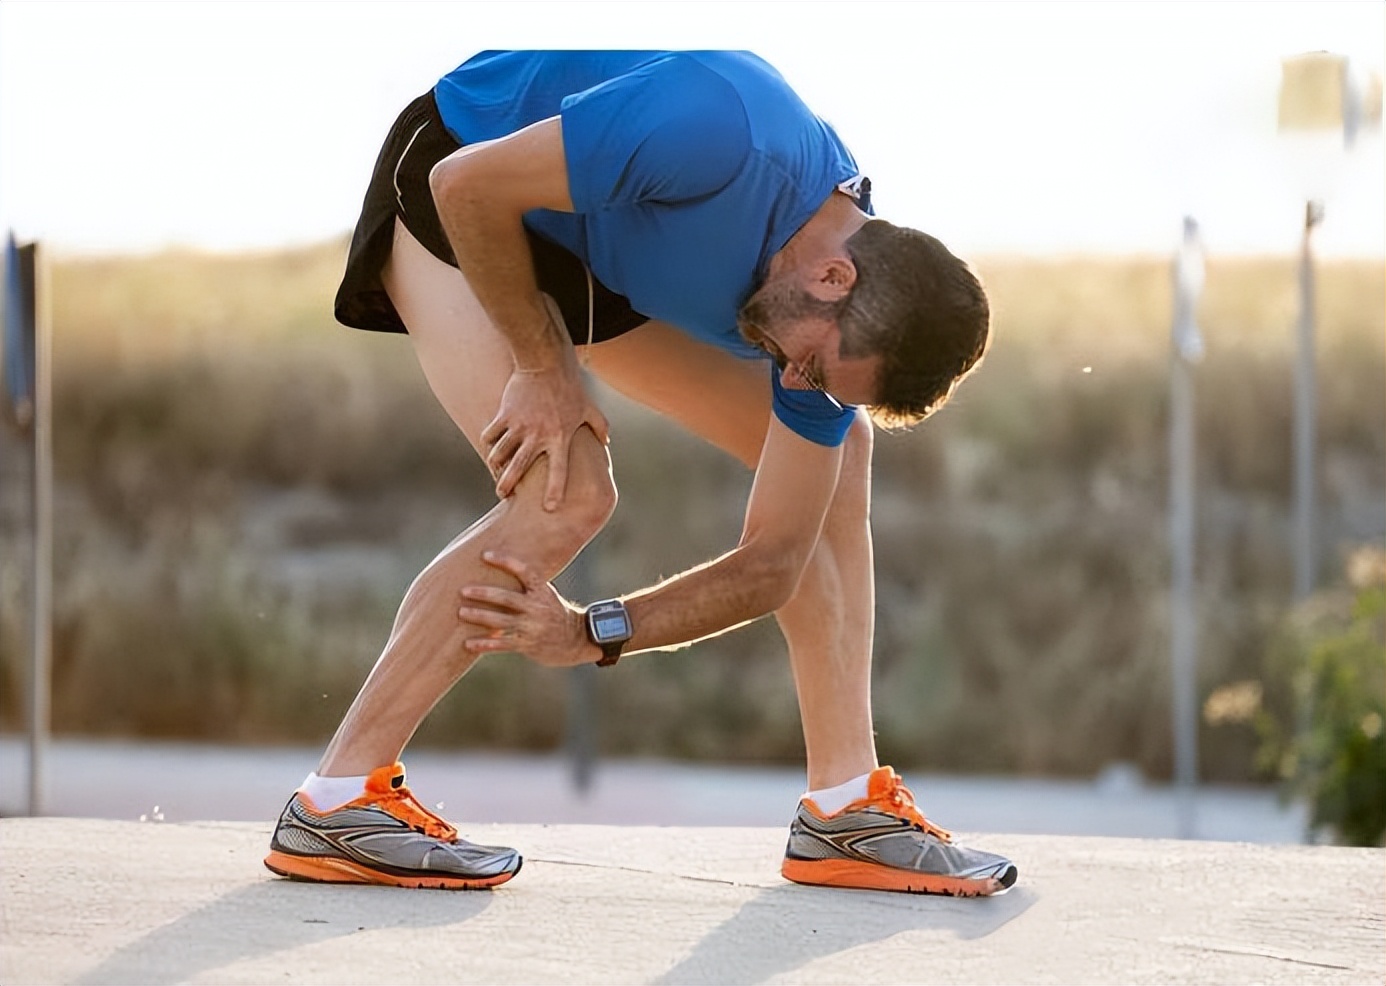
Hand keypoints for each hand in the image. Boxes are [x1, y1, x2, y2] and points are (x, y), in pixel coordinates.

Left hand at [458, 552, 600, 666]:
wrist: (576, 640)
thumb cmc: (555, 612)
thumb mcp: (547, 594)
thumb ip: (527, 585)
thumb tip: (501, 566)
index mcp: (542, 591)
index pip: (524, 572)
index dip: (505, 562)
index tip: (486, 554)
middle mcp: (537, 608)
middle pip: (507, 599)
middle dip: (484, 594)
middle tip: (463, 590)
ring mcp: (532, 628)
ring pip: (501, 622)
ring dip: (479, 617)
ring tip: (461, 613)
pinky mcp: (527, 645)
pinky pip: (502, 645)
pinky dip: (484, 644)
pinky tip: (468, 643)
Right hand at [481, 355, 608, 511]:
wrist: (544, 362)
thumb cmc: (568, 387)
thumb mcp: (588, 407)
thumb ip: (600, 426)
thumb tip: (607, 441)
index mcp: (559, 438)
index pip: (559, 471)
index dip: (555, 491)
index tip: (550, 508)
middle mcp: (537, 435)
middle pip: (518, 468)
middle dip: (507, 485)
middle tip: (504, 495)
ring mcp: (519, 425)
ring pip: (499, 454)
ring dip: (495, 465)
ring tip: (496, 471)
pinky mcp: (504, 414)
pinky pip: (490, 435)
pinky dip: (489, 442)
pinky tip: (490, 446)